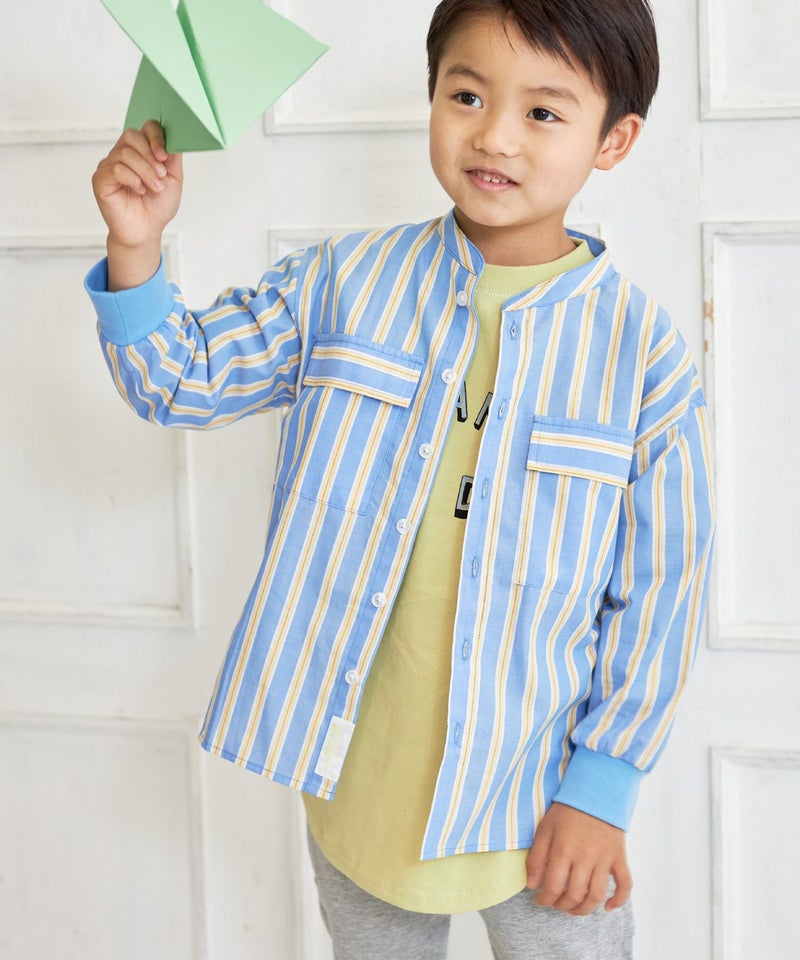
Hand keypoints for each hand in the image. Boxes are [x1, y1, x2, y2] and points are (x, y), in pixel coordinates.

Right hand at [92, 121, 182, 288]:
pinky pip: (116, 169)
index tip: (165, 157)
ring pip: (125, 153)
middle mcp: (123, 153)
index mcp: (141, 150)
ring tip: (154, 188)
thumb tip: (175, 137)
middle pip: (132, 136)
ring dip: (145, 171)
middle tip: (161, 176)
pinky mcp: (101, 179)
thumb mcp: (174, 180)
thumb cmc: (157, 206)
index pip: (146, 127)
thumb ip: (173, 157)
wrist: (146, 231)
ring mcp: (109, 165)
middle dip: (150, 156)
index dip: (156, 137)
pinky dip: (132, 179)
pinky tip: (139, 191)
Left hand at [525, 802, 631, 915]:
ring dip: (584, 909)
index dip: (544, 899)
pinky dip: (619, 901)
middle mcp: (585, 858)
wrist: (595, 793)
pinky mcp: (619, 858)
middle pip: (574, 895)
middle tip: (556, 903)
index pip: (553, 887)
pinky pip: (625, 884)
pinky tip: (607, 907)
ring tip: (574, 909)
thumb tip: (531, 885)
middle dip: (562, 905)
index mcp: (564, 850)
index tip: (540, 900)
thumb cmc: (566, 811)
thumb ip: (536, 857)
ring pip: (596, 895)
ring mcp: (604, 859)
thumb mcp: (545, 829)